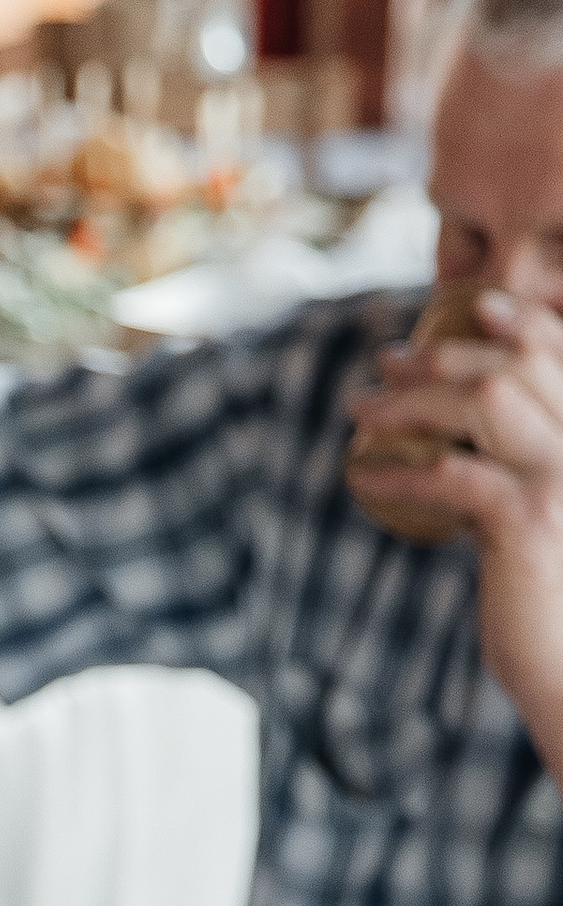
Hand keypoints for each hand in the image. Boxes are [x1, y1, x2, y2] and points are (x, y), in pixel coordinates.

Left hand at [346, 291, 562, 740]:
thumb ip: (520, 473)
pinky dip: (397, 471)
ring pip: (487, 402)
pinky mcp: (530, 522)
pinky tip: (362, 475)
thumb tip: (459, 444)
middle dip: (445, 354)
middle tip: (388, 361)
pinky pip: (451, 474)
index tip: (474, 307)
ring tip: (361, 409)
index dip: (524, 321)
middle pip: (517, 367)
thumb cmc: (553, 599)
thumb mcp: (544, 519)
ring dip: (412, 399)